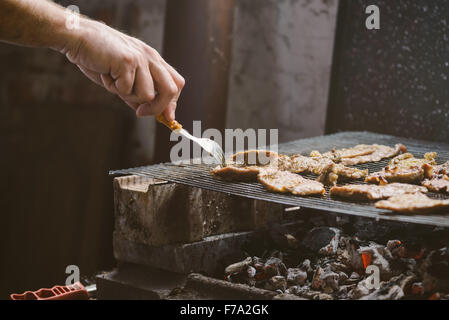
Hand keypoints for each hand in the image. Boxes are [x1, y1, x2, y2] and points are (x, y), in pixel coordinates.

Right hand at [62, 19, 183, 120]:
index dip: (173, 103)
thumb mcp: (125, 77)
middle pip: (170, 91)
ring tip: (114, 81)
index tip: (166, 117)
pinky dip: (113, 88)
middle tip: (140, 112)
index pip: (176, 83)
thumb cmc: (100, 58)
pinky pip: (127, 90)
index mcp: (154, 60)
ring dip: (128, 96)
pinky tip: (106, 74)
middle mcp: (151, 57)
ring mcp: (140, 58)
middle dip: (157, 108)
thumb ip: (140, 93)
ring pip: (148, 95)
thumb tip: (154, 113)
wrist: (79, 37)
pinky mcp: (127, 61)